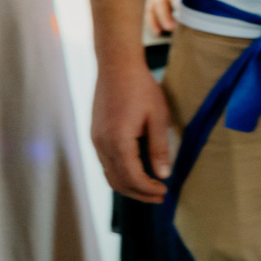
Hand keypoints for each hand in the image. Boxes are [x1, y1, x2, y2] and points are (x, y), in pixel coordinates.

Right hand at [93, 57, 171, 202]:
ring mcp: (96, 139)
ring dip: (129, 185)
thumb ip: (159, 148)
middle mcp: (103, 144)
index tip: (164, 191)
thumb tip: (163, 174)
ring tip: (148, 187)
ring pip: (109, 174)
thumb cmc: (140, 88)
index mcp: (119, 141)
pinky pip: (105, 162)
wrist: (116, 65)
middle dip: (139, 193)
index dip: (148, 189)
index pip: (133, 178)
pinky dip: (120, 173)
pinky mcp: (95, 134)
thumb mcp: (157, 117)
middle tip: (158, 196)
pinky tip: (135, 170)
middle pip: (118, 181)